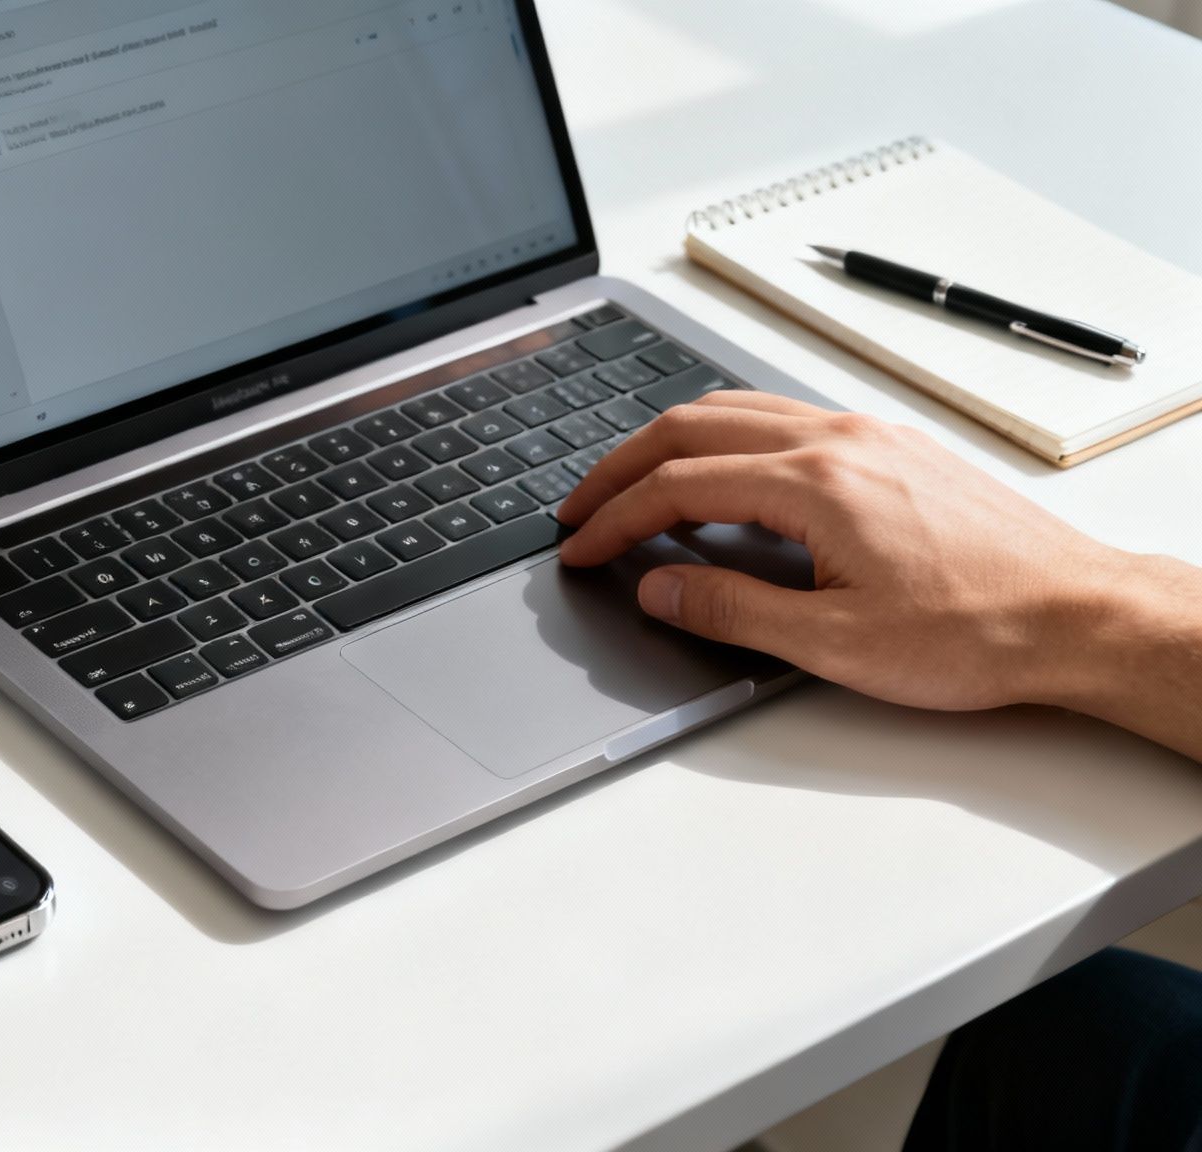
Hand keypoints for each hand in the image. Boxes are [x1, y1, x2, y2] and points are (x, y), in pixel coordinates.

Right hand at [554, 392, 1142, 712]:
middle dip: (622, 466)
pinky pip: (784, 416)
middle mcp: (839, 441)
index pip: (679, 486)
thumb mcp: (834, 644)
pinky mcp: (894, 447)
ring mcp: (870, 436)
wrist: (1078, 615)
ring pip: (737, 409)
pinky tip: (723, 475)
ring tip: (633, 484)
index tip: (580, 547)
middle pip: (693, 425)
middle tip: (581, 507)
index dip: (615, 519)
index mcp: (816, 484)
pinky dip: (726, 437)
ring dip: (671, 442)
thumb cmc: (978, 630)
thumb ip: (730, 611)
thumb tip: (659, 586)